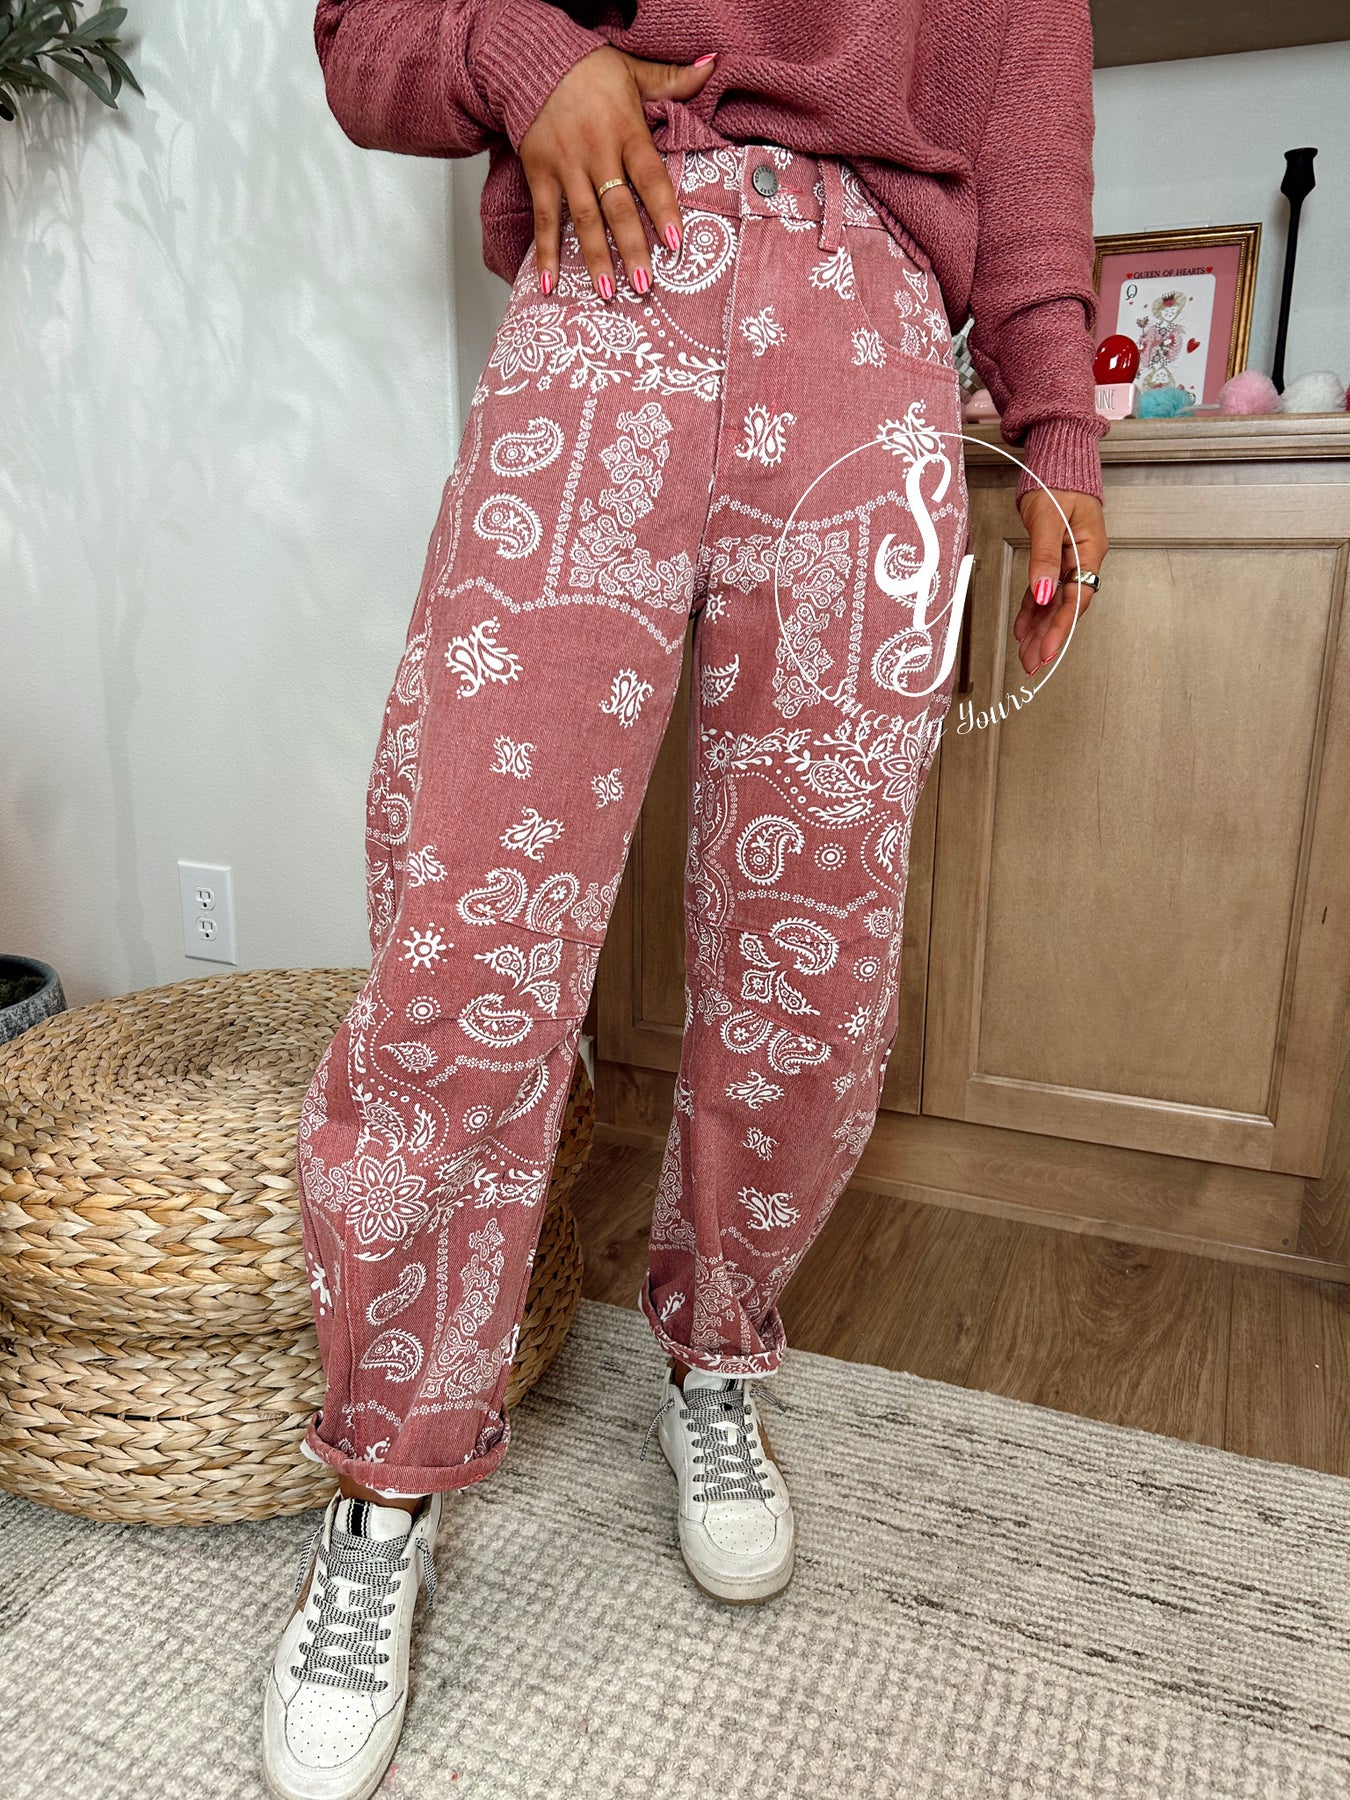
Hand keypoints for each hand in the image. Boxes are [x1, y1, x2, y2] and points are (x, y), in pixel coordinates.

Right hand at [519, 46, 716, 299]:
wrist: (530, 58)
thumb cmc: (589, 69)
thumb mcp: (633, 69)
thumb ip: (673, 79)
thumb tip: (713, 63)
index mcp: (625, 131)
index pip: (649, 176)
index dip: (663, 209)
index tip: (675, 243)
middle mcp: (596, 153)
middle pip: (617, 207)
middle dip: (631, 247)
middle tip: (643, 285)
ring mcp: (566, 167)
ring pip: (583, 219)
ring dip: (594, 258)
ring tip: (607, 293)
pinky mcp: (540, 174)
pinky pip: (543, 219)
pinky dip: (545, 252)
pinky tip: (548, 283)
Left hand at [1012, 488, 1108, 676]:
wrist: (1056, 460)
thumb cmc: (1059, 481)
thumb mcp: (1049, 519)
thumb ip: (1045, 557)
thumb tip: (1044, 591)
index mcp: (1089, 550)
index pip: (1077, 598)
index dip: (1061, 628)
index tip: (1047, 651)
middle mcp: (1081, 559)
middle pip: (1065, 606)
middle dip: (1048, 637)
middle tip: (1032, 663)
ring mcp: (1067, 560)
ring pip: (1053, 602)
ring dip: (1039, 629)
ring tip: (1025, 654)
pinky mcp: (1053, 559)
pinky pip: (1043, 590)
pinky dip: (1032, 610)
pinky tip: (1022, 628)